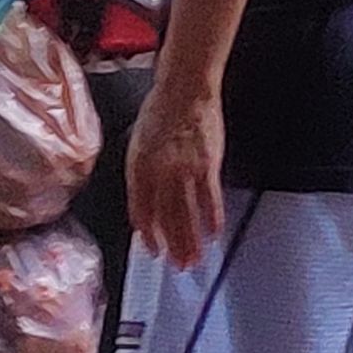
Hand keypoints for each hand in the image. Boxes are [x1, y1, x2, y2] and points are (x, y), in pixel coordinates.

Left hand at [127, 79, 225, 267]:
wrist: (185, 87)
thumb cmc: (161, 110)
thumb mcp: (139, 141)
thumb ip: (142, 173)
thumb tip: (147, 204)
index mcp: (138, 164)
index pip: (140, 208)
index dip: (147, 232)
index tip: (152, 248)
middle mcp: (159, 171)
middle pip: (166, 217)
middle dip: (172, 245)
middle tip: (177, 265)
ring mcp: (184, 169)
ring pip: (188, 214)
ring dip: (192, 241)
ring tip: (195, 260)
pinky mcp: (207, 165)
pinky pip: (210, 199)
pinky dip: (212, 219)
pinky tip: (214, 234)